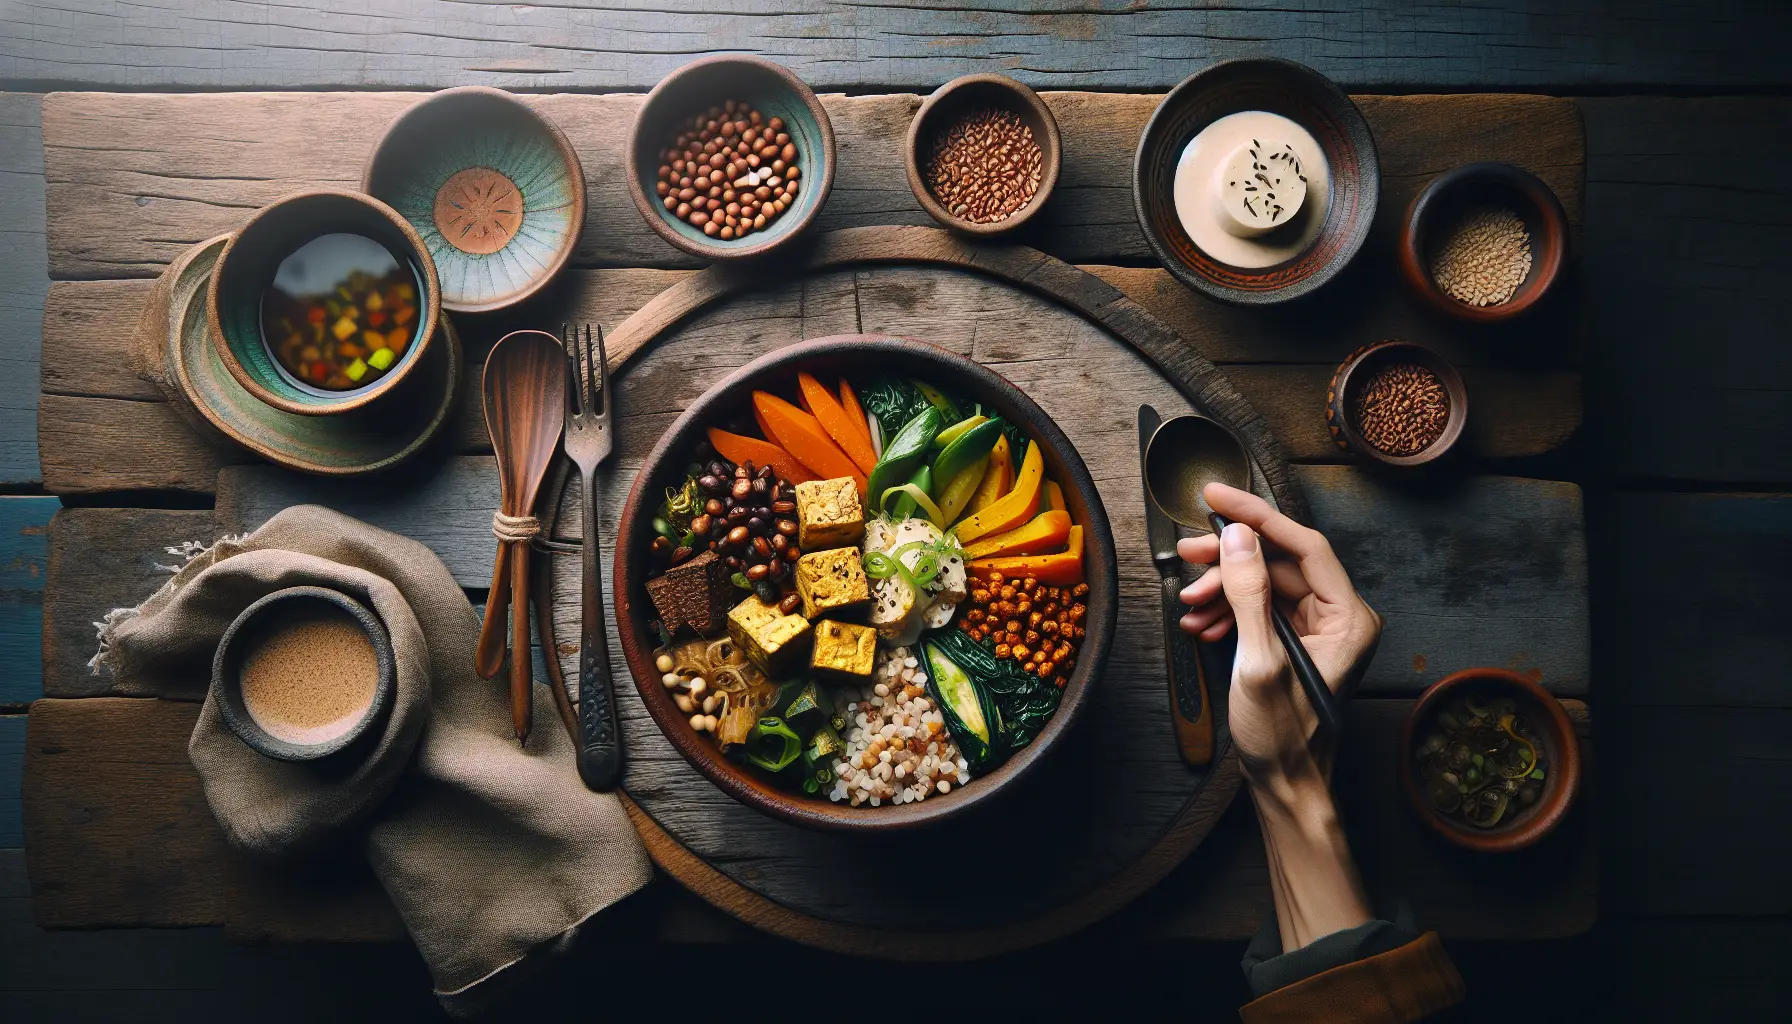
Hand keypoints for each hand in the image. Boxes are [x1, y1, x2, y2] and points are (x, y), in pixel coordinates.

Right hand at [1175, 483, 1380, 783]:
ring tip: (1189, 601)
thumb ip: (1249, 594)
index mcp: (1349, 617)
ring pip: (1263, 584)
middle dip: (1229, 559)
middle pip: (1279, 562)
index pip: (1304, 544)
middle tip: (1188, 552)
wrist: (1285, 788)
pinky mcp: (1293, 645)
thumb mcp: (1259, 661)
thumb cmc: (1284, 738)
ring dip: (1221, 588)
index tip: (1217, 498)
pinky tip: (1199, 622)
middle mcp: (1339, 618)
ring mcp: (1316, 632)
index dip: (1257, 516)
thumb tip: (1236, 539)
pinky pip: (1257, 610)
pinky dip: (1226, 611)